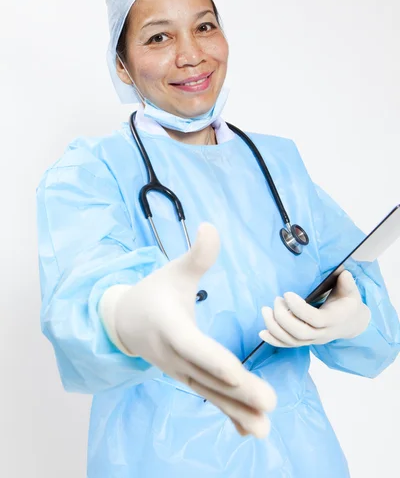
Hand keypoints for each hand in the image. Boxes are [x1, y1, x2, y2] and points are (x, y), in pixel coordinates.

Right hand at [103, 223, 275, 437]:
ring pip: (210, 393)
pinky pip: (209, 397)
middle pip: (208, 376)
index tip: (235, 373)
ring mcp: (180, 372)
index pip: (193, 345)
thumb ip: (196, 255)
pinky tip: (251, 430)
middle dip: (238, 392)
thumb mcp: (173, 271)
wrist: (125, 321)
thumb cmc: (153, 292)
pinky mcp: (187, 378)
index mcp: (171, 327)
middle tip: (268, 403)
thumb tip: (210, 226)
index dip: (213, 358)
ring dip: (237, 411)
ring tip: (264, 428)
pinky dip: (229, 415)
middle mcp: (175, 356)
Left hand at [259, 270, 370, 347]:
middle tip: (276, 300)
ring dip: (274, 327)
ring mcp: (313, 340)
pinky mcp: (305, 342)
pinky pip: (288, 345)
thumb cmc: (348, 303)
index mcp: (334, 320)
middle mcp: (323, 333)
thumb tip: (343, 273)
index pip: (315, 319)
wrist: (351, 323)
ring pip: (292, 340)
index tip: (287, 294)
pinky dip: (274, 340)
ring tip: (265, 310)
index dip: (299, 308)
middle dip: (283, 317)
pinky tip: (262, 332)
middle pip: (300, 333)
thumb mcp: (351, 291)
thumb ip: (347, 282)